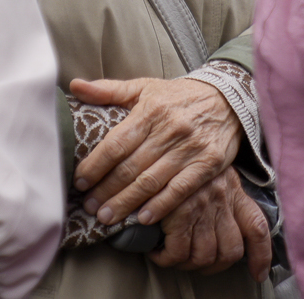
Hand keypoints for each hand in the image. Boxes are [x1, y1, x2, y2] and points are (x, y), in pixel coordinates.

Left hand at [70, 76, 243, 227]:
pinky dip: (161, 206)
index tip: (80, 182)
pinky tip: (143, 217)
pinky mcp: (207, 163)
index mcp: (151, 110)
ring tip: (106, 217)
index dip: (95, 165)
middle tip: (88, 206)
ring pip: (151, 181)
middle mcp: (170, 129)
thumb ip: (109, 90)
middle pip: (131, 167)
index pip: (117, 143)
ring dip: (126, 202)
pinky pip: (180, 189)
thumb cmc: (178, 96)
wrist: (228, 98)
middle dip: (106, 190)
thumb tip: (74, 86)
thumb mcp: (145, 87)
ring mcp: (190, 148)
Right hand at [151, 167, 272, 277]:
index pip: (257, 228)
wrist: (166, 139)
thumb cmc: (184, 158)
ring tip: (175, 256)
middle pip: (231, 251)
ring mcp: (202, 208)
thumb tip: (223, 226)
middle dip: (215, 265)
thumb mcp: (212, 170)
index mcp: (233, 191)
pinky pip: (178, 253)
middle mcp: (222, 200)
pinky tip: (159, 252)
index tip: (258, 273)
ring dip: (188, 264)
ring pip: (204, 256)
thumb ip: (222, 195)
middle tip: (198, 263)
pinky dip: (167, 259)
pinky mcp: (179, 214)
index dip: (261, 255)